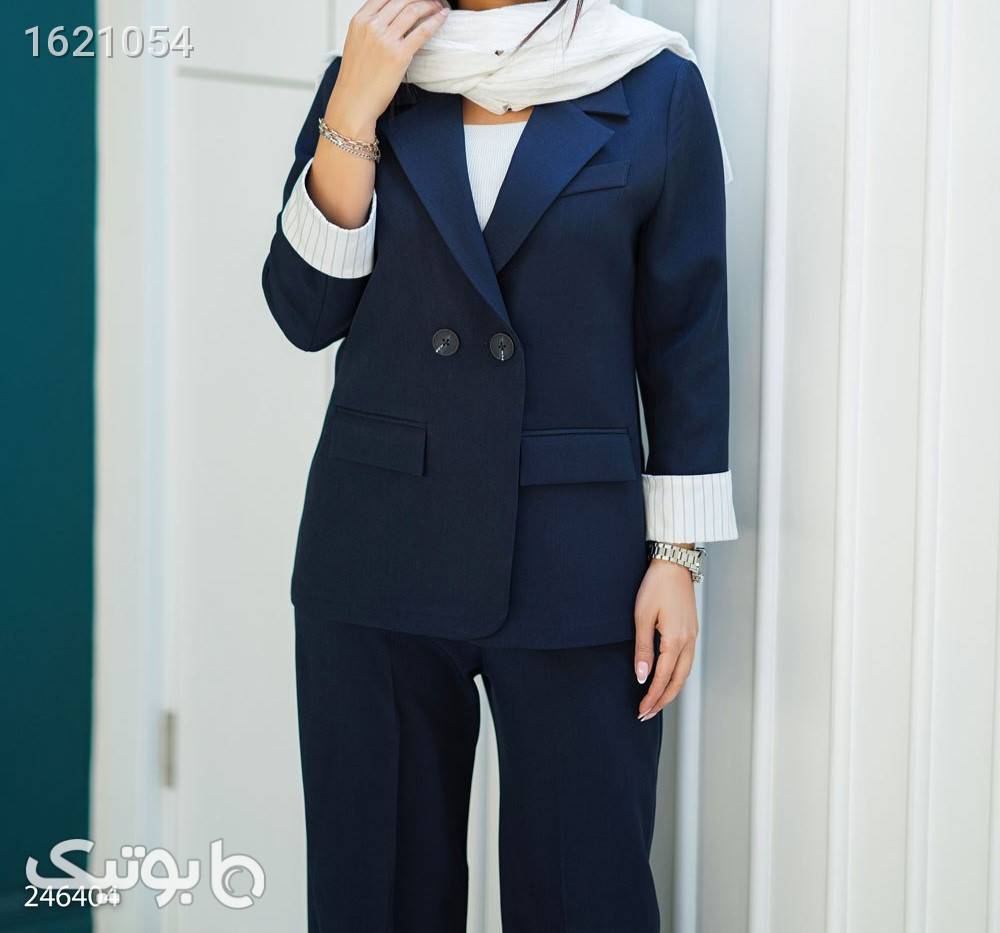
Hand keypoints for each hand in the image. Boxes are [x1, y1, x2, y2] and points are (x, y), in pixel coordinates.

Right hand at [327, 0, 449, 137]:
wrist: (353, 103)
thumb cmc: (356, 79)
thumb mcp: (356, 44)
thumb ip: (369, 28)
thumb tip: (388, 20)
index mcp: (359, 20)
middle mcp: (372, 26)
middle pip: (401, 0)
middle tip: (431, 1)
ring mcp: (385, 40)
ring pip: (412, 11)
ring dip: (429, 5)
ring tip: (438, 7)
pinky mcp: (399, 55)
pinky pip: (422, 31)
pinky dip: (435, 21)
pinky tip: (442, 17)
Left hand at [633, 555, 698, 720]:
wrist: (674, 564)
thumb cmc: (655, 586)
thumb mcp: (642, 617)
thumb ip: (643, 649)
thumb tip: (642, 677)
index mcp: (676, 640)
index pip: (662, 678)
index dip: (652, 697)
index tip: (641, 710)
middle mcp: (689, 641)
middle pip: (678, 681)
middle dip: (663, 700)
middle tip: (647, 714)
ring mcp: (693, 636)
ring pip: (684, 673)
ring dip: (670, 690)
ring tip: (656, 702)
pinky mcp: (691, 630)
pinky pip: (686, 661)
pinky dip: (677, 676)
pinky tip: (667, 679)